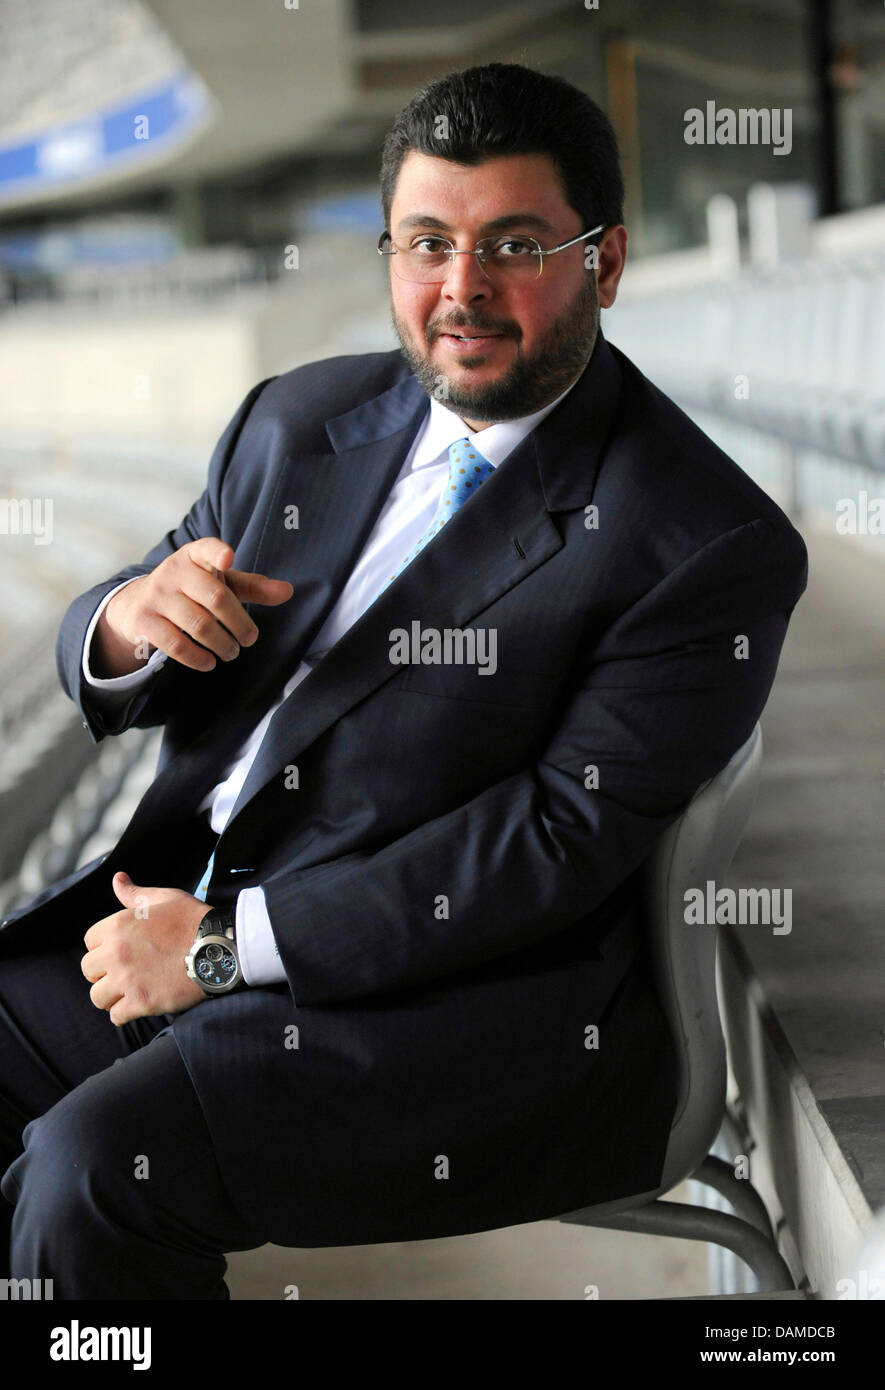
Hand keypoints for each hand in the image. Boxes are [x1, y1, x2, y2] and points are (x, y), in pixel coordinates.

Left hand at [81, 871, 215, 1024]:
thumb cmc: (192, 919)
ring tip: (128, 991)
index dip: (104, 946)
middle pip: (88, 970)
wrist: (219, 947)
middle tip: (124, 972)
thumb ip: (135, 893)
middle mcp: (116, 953)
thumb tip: (117, 879)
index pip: (89, 941)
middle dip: (103, 972)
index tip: (120, 950)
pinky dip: (125, 1013)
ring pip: (97, 997)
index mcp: (117, 926)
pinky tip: (138, 1004)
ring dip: (111, 995)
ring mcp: (127, 980)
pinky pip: (116, 1016)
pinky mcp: (141, 1002)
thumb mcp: (164, 898)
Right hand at [92, 538, 293, 676]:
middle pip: (216, 598)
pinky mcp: (144, 621)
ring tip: (231, 652)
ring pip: (199, 625)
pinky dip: (197, 658)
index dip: (217, 552)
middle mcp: (174, 572)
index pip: (206, 548)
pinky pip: (176, 644)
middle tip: (250, 639)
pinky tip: (209, 662)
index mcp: (194, 556)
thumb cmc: (191, 591)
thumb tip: (288, 591)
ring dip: (222, 644)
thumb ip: (253, 586)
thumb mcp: (220, 582)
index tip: (228, 559)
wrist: (136, 604)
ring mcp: (156, 596)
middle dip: (239, 623)